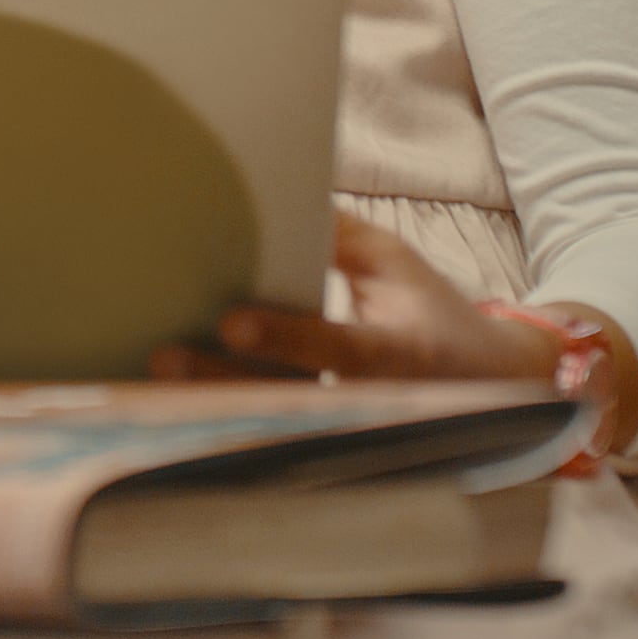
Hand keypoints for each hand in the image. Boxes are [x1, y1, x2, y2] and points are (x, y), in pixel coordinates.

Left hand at [153, 209, 637, 454]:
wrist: (485, 388)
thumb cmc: (430, 313)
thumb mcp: (397, 264)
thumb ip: (340, 236)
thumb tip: (280, 197)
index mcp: (396, 352)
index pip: (336, 348)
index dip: (284, 337)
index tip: (231, 321)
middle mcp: (367, 402)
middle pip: (287, 397)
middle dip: (222, 381)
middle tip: (162, 359)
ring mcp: (342, 430)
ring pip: (270, 423)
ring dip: (210, 404)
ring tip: (152, 379)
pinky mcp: (322, 442)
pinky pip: (267, 430)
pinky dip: (222, 415)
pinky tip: (169, 399)